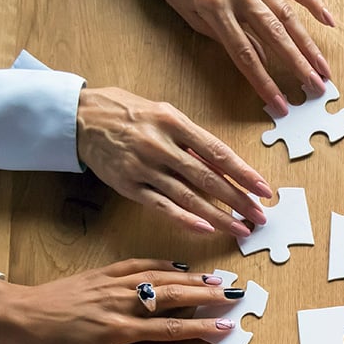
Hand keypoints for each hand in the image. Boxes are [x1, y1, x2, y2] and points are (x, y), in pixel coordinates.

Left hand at [0, 259, 244, 343]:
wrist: (20, 315)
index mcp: (119, 330)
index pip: (171, 328)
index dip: (202, 327)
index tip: (226, 327)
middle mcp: (121, 303)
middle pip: (173, 297)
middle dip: (207, 296)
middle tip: (235, 296)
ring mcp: (113, 283)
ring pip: (160, 278)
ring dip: (191, 278)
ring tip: (217, 281)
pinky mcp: (104, 272)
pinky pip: (139, 264)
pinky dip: (162, 264)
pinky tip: (179, 267)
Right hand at [76, 86, 269, 235]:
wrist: (80, 117)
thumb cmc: (129, 113)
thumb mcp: (164, 113)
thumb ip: (192, 139)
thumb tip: (224, 164)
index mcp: (174, 122)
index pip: (218, 152)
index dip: (243, 173)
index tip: (263, 189)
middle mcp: (161, 145)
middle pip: (208, 178)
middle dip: (238, 200)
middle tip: (260, 216)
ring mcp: (144, 168)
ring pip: (189, 197)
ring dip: (218, 216)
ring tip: (241, 229)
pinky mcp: (129, 186)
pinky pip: (162, 206)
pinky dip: (185, 219)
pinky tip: (206, 229)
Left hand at [150, 0, 334, 110]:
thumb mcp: (191, 15)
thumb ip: (224, 38)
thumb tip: (259, 60)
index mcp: (215, 8)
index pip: (245, 55)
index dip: (264, 82)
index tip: (280, 103)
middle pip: (274, 36)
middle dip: (297, 65)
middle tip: (316, 87)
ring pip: (287, 15)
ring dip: (308, 44)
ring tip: (323, 67)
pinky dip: (312, 2)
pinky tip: (328, 21)